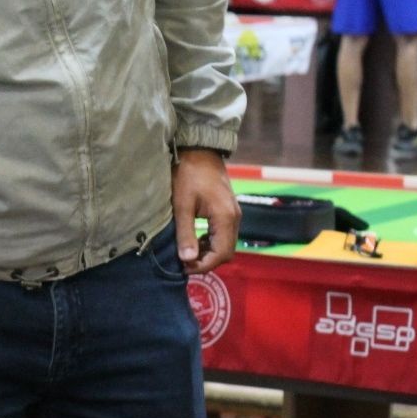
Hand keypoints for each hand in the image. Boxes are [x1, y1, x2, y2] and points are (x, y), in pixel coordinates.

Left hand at [172, 148, 239, 273]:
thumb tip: (187, 260)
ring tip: (186, 252)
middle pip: (226, 252)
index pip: (221, 254)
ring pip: (225, 244)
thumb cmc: (188, 174)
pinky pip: (223, 234)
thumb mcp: (182, 205)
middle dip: (206, 261)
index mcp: (225, 218)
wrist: (199, 149)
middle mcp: (234, 218)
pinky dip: (210, 242)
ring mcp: (233, 214)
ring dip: (207, 252)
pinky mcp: (228, 210)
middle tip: (183, 262)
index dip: (203, 265)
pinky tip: (194, 240)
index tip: (183, 268)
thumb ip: (185, 233)